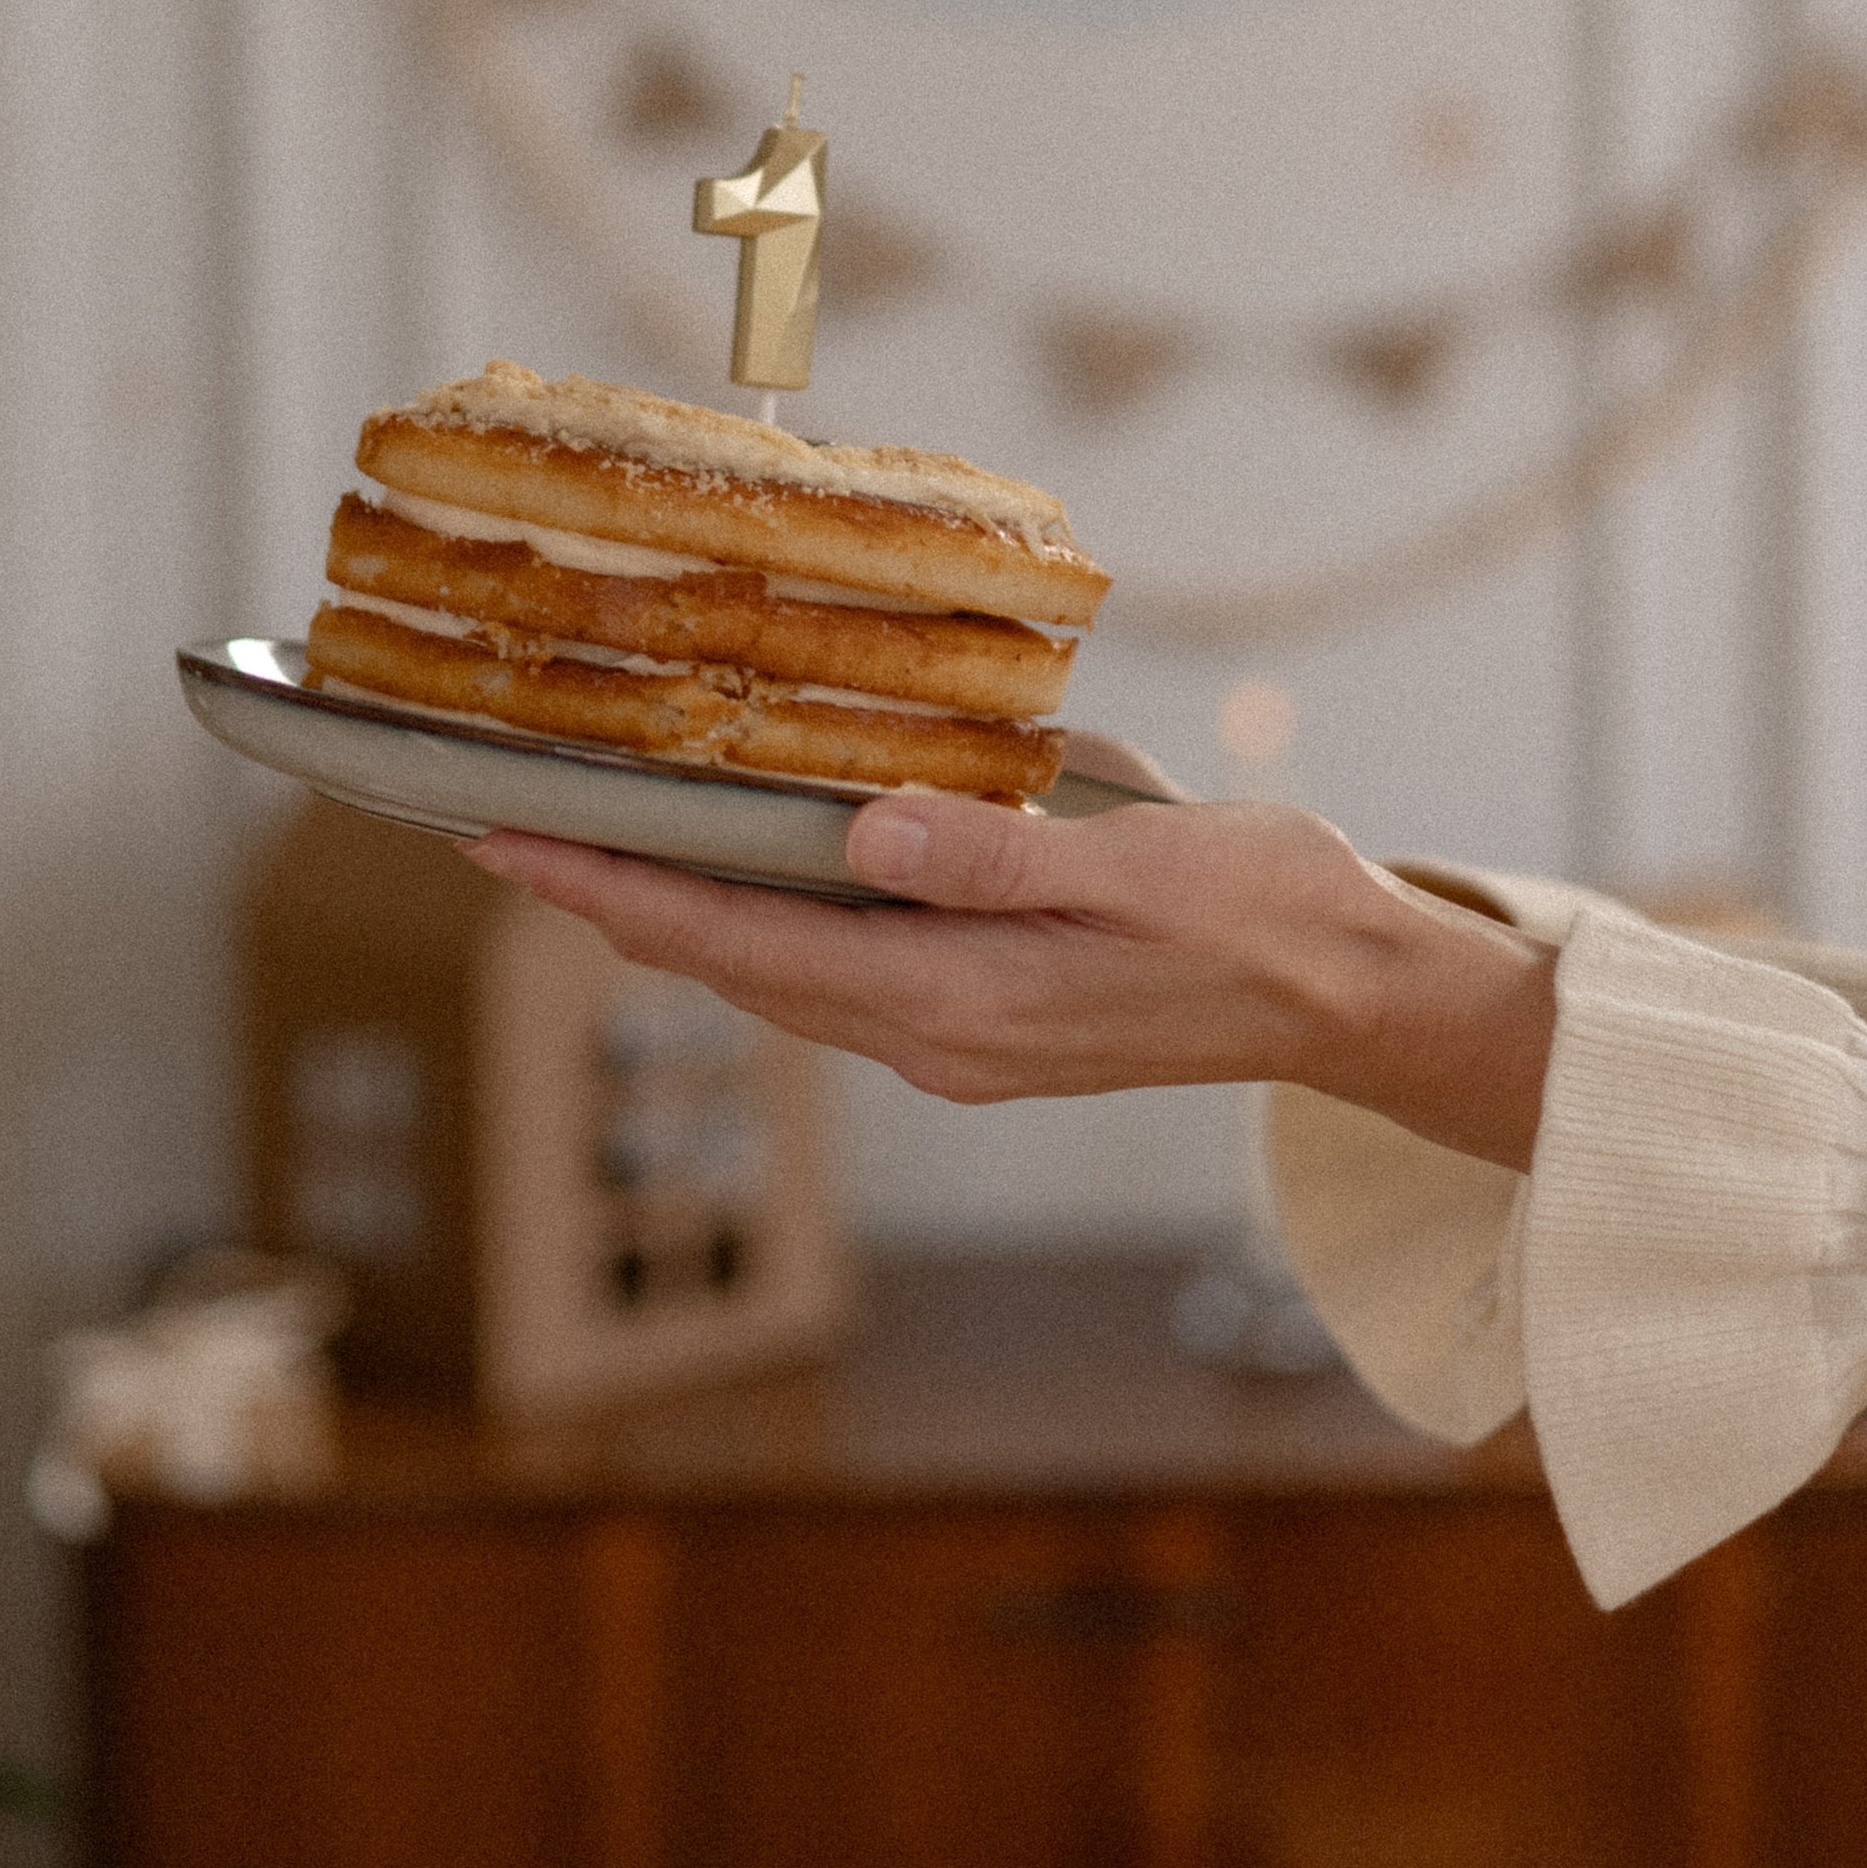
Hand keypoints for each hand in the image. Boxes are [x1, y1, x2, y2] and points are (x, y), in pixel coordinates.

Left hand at [464, 774, 1557, 1168]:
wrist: (1357, 998)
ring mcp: (962, 1038)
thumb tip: (864, 829)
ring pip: (779, 975)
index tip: (510, 845)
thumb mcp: (1139, 862)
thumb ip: (996, 852)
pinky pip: (838, 971)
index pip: (742, 945)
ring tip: (593, 848)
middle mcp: (939, 1036)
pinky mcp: (991, 1018)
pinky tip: (747, 870)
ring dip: (684, 915)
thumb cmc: (1266, 915)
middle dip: (617, 902)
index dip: (615, 892)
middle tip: (509, 831)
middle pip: (736, 968)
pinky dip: (766, 922)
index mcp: (960, 999)